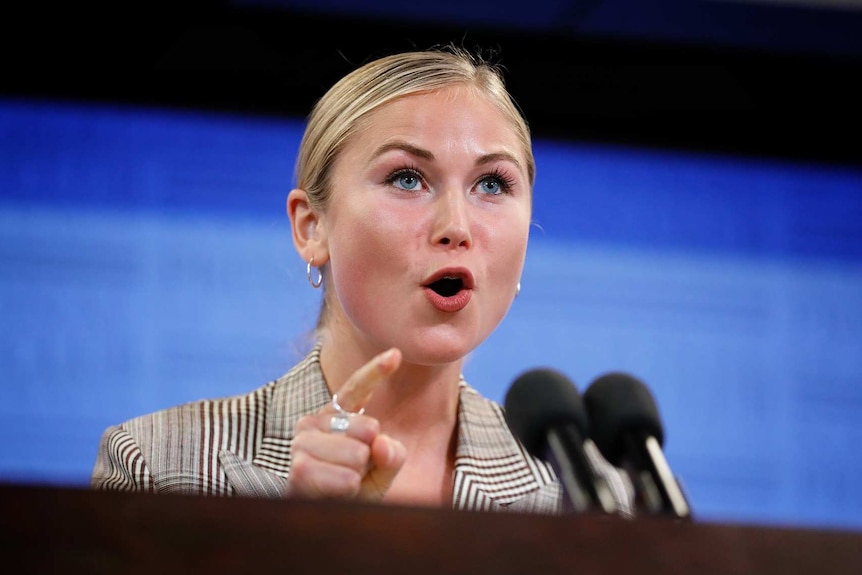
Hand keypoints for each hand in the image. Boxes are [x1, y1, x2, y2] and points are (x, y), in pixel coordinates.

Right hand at [285, 348, 406, 501]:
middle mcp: (312, 422)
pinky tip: (336, 494)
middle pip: (367, 427)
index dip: (376, 371)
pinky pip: (344, 478)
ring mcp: (301, 444)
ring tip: (343, 484)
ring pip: (357, 454)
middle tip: (353, 473)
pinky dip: (350, 490)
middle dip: (371, 457)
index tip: (396, 354)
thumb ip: (391, 455)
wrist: (325, 522)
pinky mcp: (298, 469)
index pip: (356, 388)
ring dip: (359, 476)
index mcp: (334, 416)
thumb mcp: (383, 472)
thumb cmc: (354, 493)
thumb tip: (381, 443)